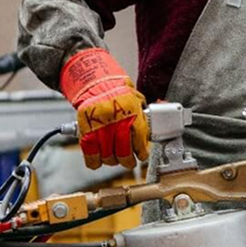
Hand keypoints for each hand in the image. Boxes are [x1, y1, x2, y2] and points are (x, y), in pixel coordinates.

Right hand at [60, 49, 149, 169]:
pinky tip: (99, 160)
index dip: (141, 153)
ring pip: (108, 157)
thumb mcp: (137, 102)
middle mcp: (117, 123)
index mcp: (132, 115)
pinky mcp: (86, 132)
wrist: (97, 85)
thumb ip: (144, 117)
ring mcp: (100, 129)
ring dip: (112, 161)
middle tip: (129, 162)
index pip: (139, 143)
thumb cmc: (118, 94)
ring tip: (115, 158)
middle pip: (123, 153)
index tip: (141, 155)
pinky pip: (91, 155)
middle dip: (128, 161)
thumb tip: (159, 127)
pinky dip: (94, 161)